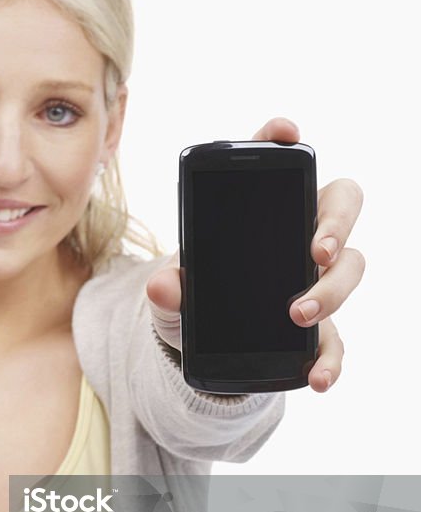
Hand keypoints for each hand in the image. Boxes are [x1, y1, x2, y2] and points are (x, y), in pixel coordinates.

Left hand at [146, 117, 364, 391]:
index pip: (280, 163)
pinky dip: (330, 359)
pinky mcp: (319, 326)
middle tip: (316, 249)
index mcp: (262, 210)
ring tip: (299, 313)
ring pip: (350, 267)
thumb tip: (161, 286)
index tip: (285, 133)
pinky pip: (337, 339)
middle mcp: (299, 234)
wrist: (201, 347)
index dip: (282, 141)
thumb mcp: (172, 295)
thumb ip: (167, 289)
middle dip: (337, 223)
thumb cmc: (192, 299)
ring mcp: (315, 278)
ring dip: (332, 289)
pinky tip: (318, 378)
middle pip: (340, 204)